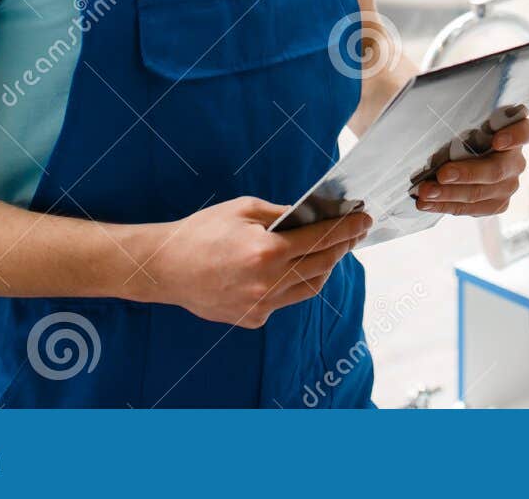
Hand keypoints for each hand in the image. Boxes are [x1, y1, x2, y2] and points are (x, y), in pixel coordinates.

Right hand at [129, 197, 370, 327]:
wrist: (164, 268)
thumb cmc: (201, 232)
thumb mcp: (244, 209)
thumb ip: (283, 214)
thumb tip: (313, 214)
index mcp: (267, 252)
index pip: (321, 239)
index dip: (347, 229)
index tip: (365, 219)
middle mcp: (268, 283)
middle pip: (322, 265)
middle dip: (342, 247)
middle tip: (354, 233)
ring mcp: (261, 306)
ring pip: (309, 288)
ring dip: (324, 268)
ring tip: (330, 251)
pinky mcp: (252, 319)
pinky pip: (285, 301)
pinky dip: (294, 284)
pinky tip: (293, 269)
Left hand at [414, 108, 528, 217]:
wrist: (454, 148)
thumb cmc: (458, 123)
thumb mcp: (460, 110)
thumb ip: (454, 103)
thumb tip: (431, 96)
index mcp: (516, 128)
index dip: (516, 136)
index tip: (497, 141)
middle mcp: (516, 158)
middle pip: (498, 169)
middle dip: (468, 173)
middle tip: (442, 174)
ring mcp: (509, 183)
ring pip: (483, 192)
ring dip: (451, 194)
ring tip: (425, 192)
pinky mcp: (497, 202)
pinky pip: (474, 209)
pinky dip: (448, 205)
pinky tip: (428, 203)